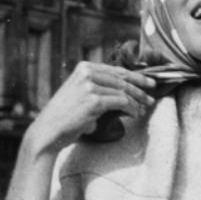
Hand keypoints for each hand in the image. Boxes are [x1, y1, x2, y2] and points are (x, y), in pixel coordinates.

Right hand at [24, 61, 156, 156]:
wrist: (48, 131)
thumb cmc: (65, 117)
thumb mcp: (80, 94)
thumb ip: (98, 89)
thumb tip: (123, 93)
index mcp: (84, 67)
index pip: (116, 70)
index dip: (135, 76)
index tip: (148, 82)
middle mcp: (86, 72)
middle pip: (122, 78)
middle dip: (140, 87)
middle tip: (152, 95)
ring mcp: (89, 85)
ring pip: (123, 91)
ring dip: (137, 101)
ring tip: (145, 108)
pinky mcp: (93, 100)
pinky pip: (120, 102)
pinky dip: (131, 108)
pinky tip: (136, 114)